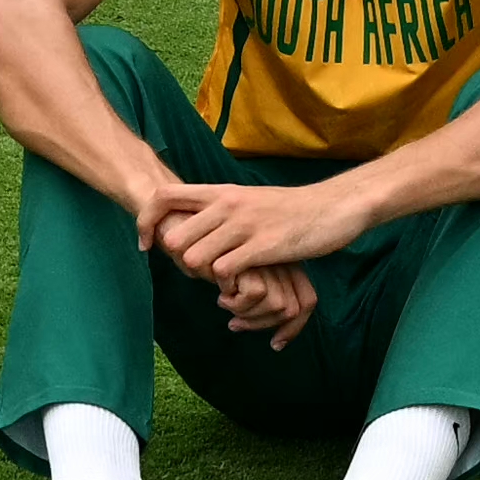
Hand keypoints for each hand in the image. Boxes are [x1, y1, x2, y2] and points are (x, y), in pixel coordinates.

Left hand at [140, 171, 356, 297]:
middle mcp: (227, 204)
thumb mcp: (248, 199)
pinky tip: (239, 288)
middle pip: (174, 238)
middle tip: (199, 274)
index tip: (148, 246)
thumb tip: (192, 222)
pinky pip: (224, 271)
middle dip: (180, 262)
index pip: (164, 197)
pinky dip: (226, 286)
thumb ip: (221, 208)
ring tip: (222, 283)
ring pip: (194, 258)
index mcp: (221, 191)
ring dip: (203, 278)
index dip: (146, 222)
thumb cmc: (290, 208)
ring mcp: (244, 225)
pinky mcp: (263, 246)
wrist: (333, 207)